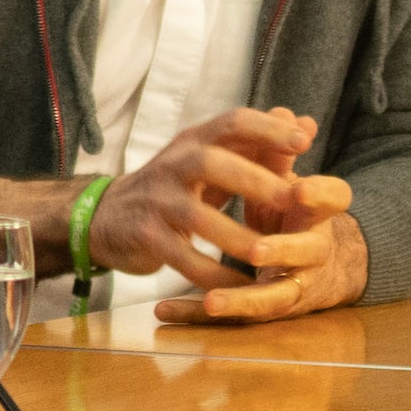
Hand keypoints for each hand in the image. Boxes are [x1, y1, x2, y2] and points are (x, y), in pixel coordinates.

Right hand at [101, 108, 366, 322]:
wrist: (104, 217)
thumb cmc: (173, 186)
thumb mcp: (209, 159)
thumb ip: (257, 146)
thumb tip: (306, 123)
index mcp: (194, 142)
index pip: (231, 122)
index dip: (266, 129)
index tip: (303, 141)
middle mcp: (173, 165)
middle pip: (209, 163)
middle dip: (253, 179)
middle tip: (292, 197)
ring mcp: (156, 202)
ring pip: (196, 218)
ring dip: (235, 237)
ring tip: (268, 255)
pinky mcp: (146, 237)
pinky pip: (183, 259)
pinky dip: (213, 275)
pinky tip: (240, 287)